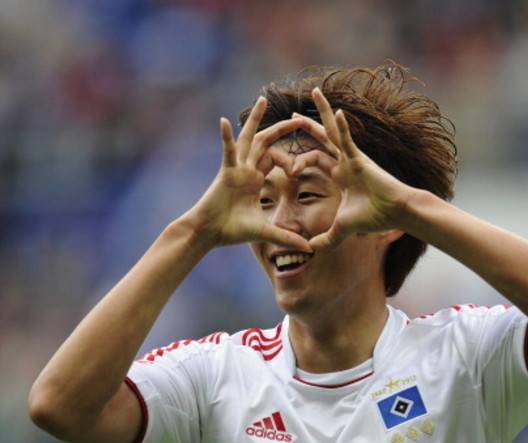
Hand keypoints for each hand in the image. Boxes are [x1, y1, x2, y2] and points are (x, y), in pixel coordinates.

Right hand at [185, 97, 311, 252]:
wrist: (210, 233)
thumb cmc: (232, 231)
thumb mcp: (266, 232)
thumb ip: (287, 237)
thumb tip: (308, 249)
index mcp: (257, 179)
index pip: (278, 159)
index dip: (292, 160)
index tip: (303, 167)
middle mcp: (247, 169)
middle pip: (266, 142)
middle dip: (283, 129)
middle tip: (299, 117)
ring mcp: (236, 168)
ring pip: (248, 138)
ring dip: (255, 119)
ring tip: (263, 100)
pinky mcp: (226, 172)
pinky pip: (226, 151)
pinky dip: (225, 137)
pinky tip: (224, 121)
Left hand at [291, 88, 412, 250]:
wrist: (394, 214)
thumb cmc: (373, 218)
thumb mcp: (341, 229)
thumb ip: (326, 238)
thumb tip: (310, 249)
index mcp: (338, 175)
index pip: (313, 161)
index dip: (297, 162)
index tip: (286, 170)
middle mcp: (344, 162)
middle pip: (321, 140)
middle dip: (305, 127)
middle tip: (290, 117)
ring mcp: (352, 158)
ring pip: (333, 131)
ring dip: (323, 112)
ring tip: (314, 93)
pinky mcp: (360, 159)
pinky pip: (348, 139)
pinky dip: (342, 126)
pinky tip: (336, 112)